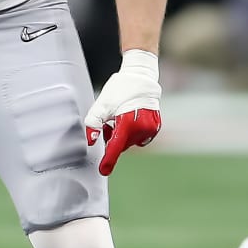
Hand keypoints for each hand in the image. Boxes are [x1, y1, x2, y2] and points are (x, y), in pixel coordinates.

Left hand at [84, 50, 161, 175]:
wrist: (140, 77)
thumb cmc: (119, 89)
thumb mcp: (101, 105)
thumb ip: (93, 123)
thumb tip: (91, 141)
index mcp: (128, 123)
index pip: (116, 146)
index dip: (108, 159)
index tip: (103, 170)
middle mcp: (142, 129)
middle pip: (122, 144)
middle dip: (113, 138)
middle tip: (109, 123)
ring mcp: (151, 129)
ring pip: (130, 141)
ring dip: (123, 135)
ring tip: (120, 117)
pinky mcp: (155, 127)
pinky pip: (139, 137)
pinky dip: (132, 133)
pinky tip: (129, 119)